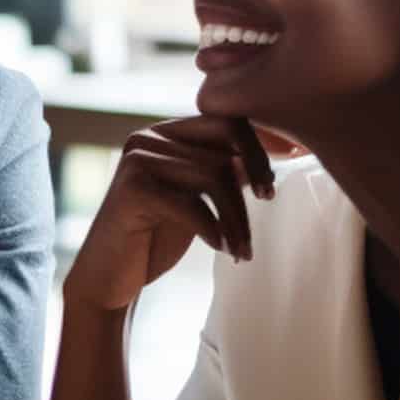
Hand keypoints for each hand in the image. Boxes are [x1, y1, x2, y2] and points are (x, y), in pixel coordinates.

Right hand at [63, 117, 279, 311]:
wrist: (108, 278)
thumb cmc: (155, 237)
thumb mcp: (199, 198)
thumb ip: (227, 171)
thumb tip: (280, 149)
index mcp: (166, 133)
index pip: (226, 121)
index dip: (261, 143)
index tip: (291, 160)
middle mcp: (149, 137)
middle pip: (224, 149)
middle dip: (254, 180)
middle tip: (269, 203)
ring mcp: (137, 160)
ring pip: (213, 176)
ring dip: (237, 218)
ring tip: (243, 249)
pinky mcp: (132, 189)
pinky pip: (191, 204)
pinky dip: (215, 230)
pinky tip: (225, 250)